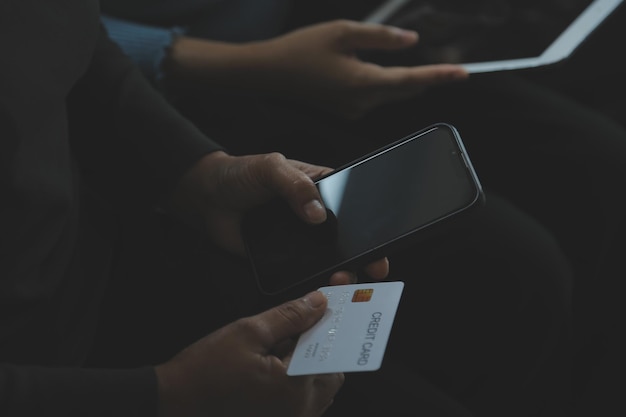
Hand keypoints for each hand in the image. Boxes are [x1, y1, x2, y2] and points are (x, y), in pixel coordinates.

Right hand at [155, 290, 342, 416]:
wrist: (173, 403)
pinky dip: (292, 378)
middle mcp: (300, 411)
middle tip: (292, 328)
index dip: (331, 326)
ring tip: (273, 348)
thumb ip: (290, 316)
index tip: (326, 307)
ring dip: (304, 362)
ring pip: (314, 385)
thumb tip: (318, 303)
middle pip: (328, 371)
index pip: (334, 352)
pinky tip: (268, 364)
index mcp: (297, 389)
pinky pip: (299, 398)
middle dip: (316, 345)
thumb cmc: (205, 372)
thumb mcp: (249, 332)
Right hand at [164, 20, 467, 119]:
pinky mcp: (346, 110)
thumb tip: (410, 43)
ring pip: (391, 95)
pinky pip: (374, 97)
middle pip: (405, 92)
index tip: (463, 73)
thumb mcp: (342, 32)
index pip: (410, 81)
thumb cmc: (301, 49)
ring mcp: (353, 110)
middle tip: (453, 69)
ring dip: (405, 81)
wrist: (269, 73)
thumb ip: (380, 38)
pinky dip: (385, 85)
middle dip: (428, 79)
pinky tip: (375, 70)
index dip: (439, 76)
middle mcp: (360, 102)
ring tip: (417, 69)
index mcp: (361, 82)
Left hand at [169, 151, 388, 280]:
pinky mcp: (284, 260)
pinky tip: (318, 290)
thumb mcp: (271, 168)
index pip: (355, 205)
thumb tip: (318, 214)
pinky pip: (302, 274)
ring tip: (340, 279)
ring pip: (328, 259)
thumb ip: (295, 185)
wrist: (207, 199)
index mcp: (321, 189)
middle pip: (348, 238)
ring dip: (339, 272)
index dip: (371, 222)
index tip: (382, 239)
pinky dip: (312, 283)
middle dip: (363, 254)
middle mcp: (316, 217)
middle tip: (372, 267)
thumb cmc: (240, 174)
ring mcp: (302, 241)